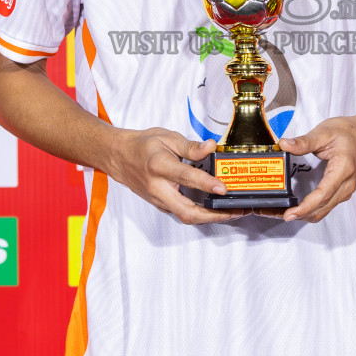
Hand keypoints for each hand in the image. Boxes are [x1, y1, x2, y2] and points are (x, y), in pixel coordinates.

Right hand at [105, 128, 240, 224]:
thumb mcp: (168, 138)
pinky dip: (200, 214)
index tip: (223, 187)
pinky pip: (182, 213)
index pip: (186, 177)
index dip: (206, 183)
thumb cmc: (143, 146)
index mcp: (159, 166)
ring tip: (231, 211)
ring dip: (210, 217)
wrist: (119, 156)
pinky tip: (215, 209)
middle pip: (187, 211)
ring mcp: (158, 200)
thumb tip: (211, 147)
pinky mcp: (161, 205)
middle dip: (214, 215)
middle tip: (235, 210)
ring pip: (186, 216)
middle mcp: (158, 188)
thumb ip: (191, 146)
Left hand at [278, 116, 355, 223]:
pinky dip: (310, 210)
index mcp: (343, 169)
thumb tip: (285, 145)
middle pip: (322, 208)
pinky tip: (296, 207)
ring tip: (281, 211)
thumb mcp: (325, 132)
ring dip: (303, 215)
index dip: (305, 207)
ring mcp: (345, 191)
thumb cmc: (350, 133)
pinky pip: (325, 207)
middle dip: (299, 215)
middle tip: (276, 213)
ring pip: (323, 211)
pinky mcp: (341, 193)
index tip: (289, 213)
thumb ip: (304, 141)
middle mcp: (346, 185)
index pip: (323, 194)